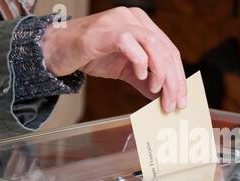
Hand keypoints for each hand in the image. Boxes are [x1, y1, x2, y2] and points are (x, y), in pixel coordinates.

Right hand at [40, 7, 186, 111]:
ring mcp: (121, 22)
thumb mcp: (127, 71)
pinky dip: (140, 63)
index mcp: (144, 25)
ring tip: (157, 91)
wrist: (58, 51)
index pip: (170, 51)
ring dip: (161, 73)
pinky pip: (131, 44)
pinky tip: (140, 76)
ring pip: (154, 46)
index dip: (179, 77)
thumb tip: (164, 98)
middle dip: (174, 81)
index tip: (181, 99)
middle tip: (173, 103)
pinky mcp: (107, 30)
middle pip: (166, 50)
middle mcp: (135, 18)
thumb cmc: (92, 56)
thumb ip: (146, 81)